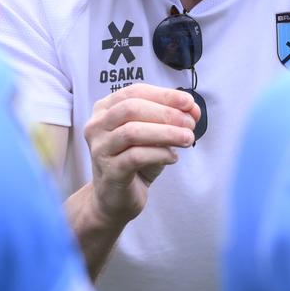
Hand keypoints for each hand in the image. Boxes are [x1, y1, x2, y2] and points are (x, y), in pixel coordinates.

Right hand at [81, 84, 200, 228]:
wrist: (116, 198)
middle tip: (190, 123)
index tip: (189, 102)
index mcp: (105, 109)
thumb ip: (169, 118)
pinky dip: (160, 154)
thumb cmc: (133, 161)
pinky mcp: (109, 171)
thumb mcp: (151, 134)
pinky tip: (173, 157)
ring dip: (166, 133)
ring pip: (133, 132)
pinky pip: (136, 157)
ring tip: (187, 138)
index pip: (135, 92)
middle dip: (166, 113)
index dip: (164, 95)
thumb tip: (193, 109)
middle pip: (132, 108)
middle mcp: (97, 126)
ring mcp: (100, 149)